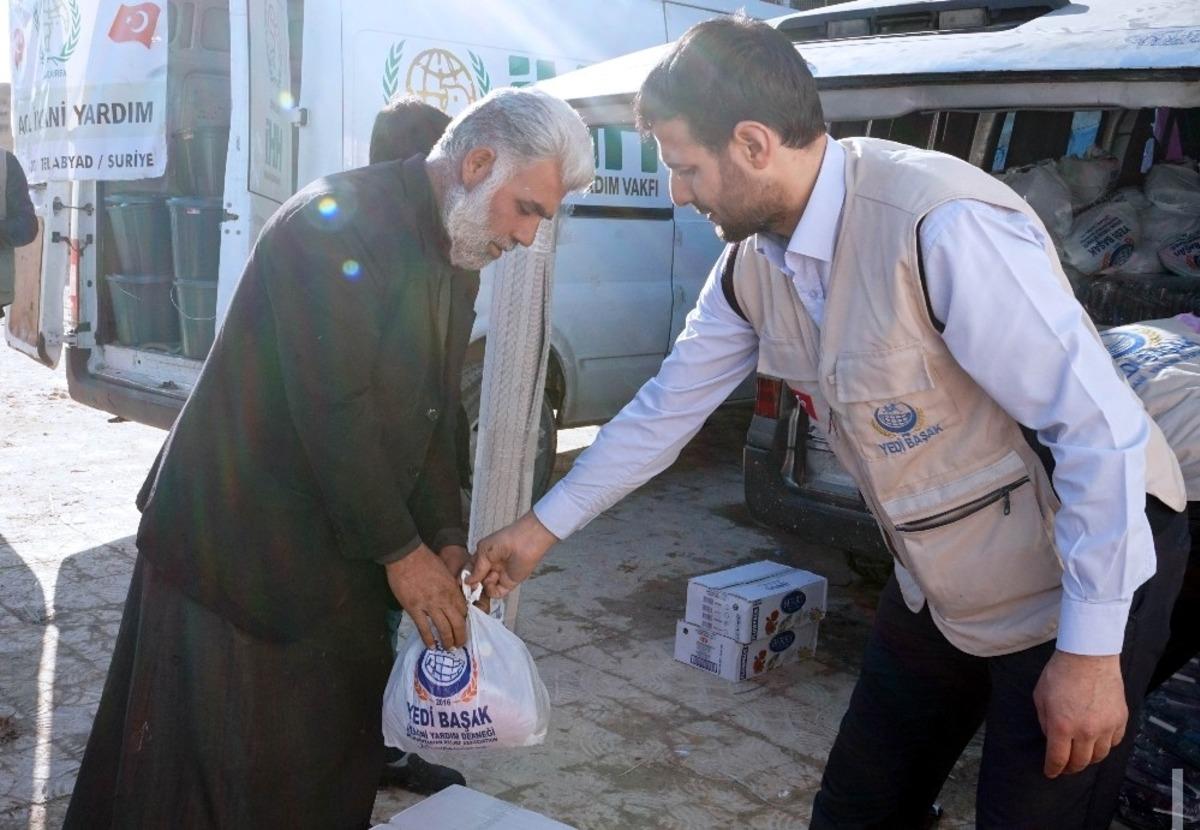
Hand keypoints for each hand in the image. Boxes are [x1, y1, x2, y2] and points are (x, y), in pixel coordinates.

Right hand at [385, 544, 467, 648]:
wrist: (406, 555)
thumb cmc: (425, 559)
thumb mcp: (444, 570)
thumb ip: (449, 585)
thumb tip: (452, 596)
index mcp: (452, 589)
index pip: (464, 610)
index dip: (466, 621)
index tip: (464, 628)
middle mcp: (444, 599)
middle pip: (457, 623)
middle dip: (461, 636)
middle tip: (461, 644)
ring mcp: (429, 605)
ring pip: (443, 628)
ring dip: (448, 641)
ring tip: (449, 649)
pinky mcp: (414, 608)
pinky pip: (424, 628)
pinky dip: (428, 639)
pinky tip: (431, 646)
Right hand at [467, 511, 557, 598]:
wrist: (527, 541)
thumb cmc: (507, 539)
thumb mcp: (484, 551)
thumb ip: (476, 569)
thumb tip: (468, 581)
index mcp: (484, 556)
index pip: (470, 570)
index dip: (465, 576)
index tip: (460, 582)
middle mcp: (491, 566)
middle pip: (477, 581)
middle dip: (473, 585)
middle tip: (470, 586)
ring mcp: (499, 575)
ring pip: (485, 588)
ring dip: (483, 586)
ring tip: (486, 578)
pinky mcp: (509, 583)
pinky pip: (496, 593)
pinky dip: (492, 590)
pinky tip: (493, 580)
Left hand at [1033, 650, 1126, 777]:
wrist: (1089, 655)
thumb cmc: (1060, 673)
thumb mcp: (1040, 697)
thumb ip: (1045, 721)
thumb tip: (1051, 737)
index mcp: (1062, 726)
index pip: (1058, 759)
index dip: (1053, 769)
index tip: (1050, 773)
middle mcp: (1086, 731)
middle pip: (1080, 762)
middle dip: (1070, 768)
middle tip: (1065, 767)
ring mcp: (1106, 726)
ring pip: (1099, 756)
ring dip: (1089, 759)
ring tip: (1081, 756)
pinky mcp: (1120, 719)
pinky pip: (1114, 742)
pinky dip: (1105, 746)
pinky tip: (1097, 742)